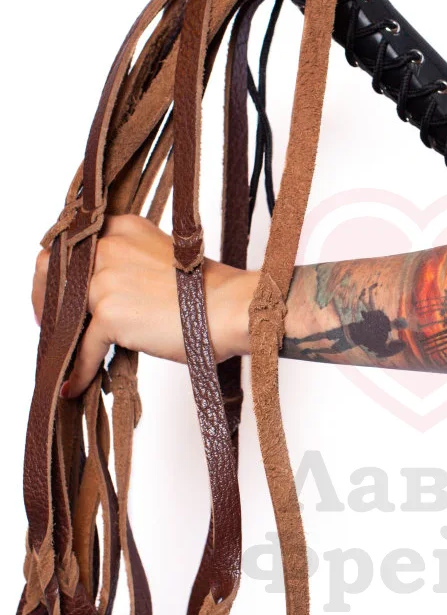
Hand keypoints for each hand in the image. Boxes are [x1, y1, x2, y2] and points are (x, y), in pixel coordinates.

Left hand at [32, 214, 257, 397]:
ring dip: (60, 336)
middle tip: (50, 322)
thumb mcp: (164, 260)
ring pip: (63, 312)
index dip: (59, 271)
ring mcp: (106, 281)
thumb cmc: (210, 291)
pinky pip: (84, 348)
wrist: (232, 307)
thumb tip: (107, 295)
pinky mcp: (110, 315)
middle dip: (45, 298)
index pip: (71, 246)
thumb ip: (131, 266)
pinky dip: (80, 371)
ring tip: (63, 356)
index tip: (59, 292)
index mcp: (121, 230)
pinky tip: (75, 384)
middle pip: (52, 270)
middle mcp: (108, 248)